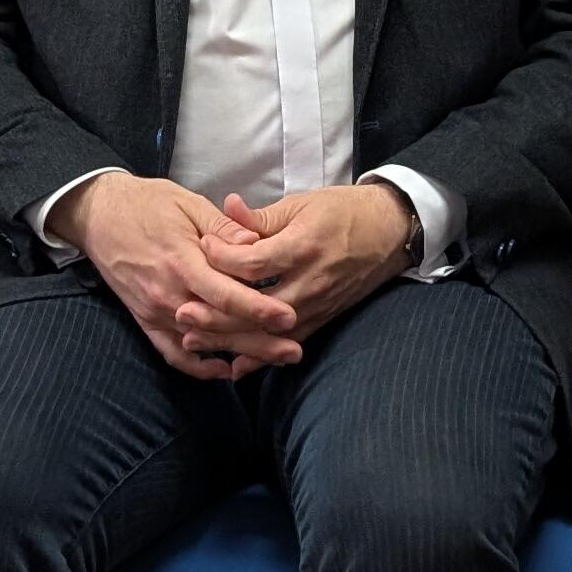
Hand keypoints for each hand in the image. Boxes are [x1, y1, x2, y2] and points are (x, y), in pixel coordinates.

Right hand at [63, 172, 298, 379]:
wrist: (98, 215)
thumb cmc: (147, 204)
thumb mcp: (189, 204)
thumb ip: (224, 228)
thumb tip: (257, 244)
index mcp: (181, 261)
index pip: (226, 294)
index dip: (259, 309)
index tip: (289, 318)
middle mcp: (167, 293)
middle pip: (219, 326)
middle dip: (259, 342)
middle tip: (294, 351)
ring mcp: (154, 311)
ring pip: (202, 343)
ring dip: (238, 355)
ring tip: (274, 360)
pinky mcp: (145, 320)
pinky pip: (173, 353)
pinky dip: (199, 366)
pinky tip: (225, 370)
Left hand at [198, 183, 415, 345]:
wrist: (390, 231)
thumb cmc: (343, 211)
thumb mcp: (302, 204)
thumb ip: (262, 217)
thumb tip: (227, 207)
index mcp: (304, 246)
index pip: (254, 263)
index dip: (222, 258)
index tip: (200, 249)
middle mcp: (311, 281)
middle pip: (256, 307)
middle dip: (217, 313)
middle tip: (181, 313)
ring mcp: (318, 304)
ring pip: (269, 332)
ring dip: (231, 338)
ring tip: (193, 339)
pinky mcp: (323, 318)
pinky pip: (288, 343)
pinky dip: (261, 357)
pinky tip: (234, 367)